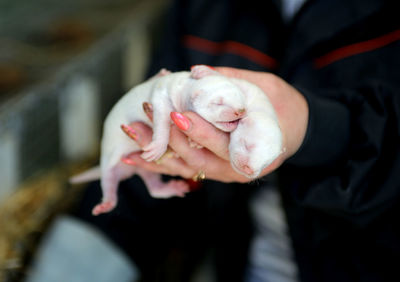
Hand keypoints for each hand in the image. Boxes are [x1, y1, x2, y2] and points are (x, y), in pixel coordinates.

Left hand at [123, 67, 307, 182]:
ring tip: (130, 132)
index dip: (198, 131)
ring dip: (154, 152)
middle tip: (143, 115)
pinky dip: (159, 161)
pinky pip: (183, 169)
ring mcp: (222, 173)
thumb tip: (197, 73)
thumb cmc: (282, 106)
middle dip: (167, 138)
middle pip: (196, 158)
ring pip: (184, 167)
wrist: (293, 129)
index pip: (221, 144)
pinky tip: (134, 154)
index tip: (176, 114)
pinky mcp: (211, 169)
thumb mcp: (265, 89)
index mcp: (254, 151)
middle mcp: (236, 169)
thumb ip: (233, 83)